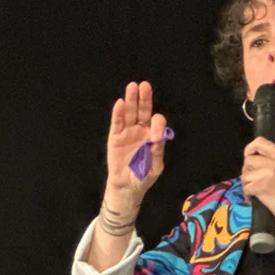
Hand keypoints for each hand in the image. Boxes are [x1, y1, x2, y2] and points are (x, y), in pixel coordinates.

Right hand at [106, 81, 168, 202]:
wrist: (126, 188)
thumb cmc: (143, 178)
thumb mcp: (155, 167)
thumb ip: (157, 151)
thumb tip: (159, 135)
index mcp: (153, 136)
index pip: (156, 123)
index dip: (157, 124)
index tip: (155, 133)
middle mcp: (140, 131)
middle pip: (143, 111)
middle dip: (144, 99)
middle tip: (145, 85)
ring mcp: (127, 133)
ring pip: (130, 113)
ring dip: (131, 100)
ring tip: (132, 86)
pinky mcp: (115, 137)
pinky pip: (117, 123)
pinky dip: (118, 113)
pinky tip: (120, 103)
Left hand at [239, 137, 274, 227]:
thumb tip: (260, 161)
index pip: (260, 142)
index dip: (249, 149)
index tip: (248, 157)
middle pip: (249, 159)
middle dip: (247, 171)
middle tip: (252, 181)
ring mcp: (268, 174)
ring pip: (245, 174)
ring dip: (246, 185)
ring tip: (255, 193)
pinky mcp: (261, 186)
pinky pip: (245, 188)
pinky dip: (247, 196)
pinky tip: (254, 200)